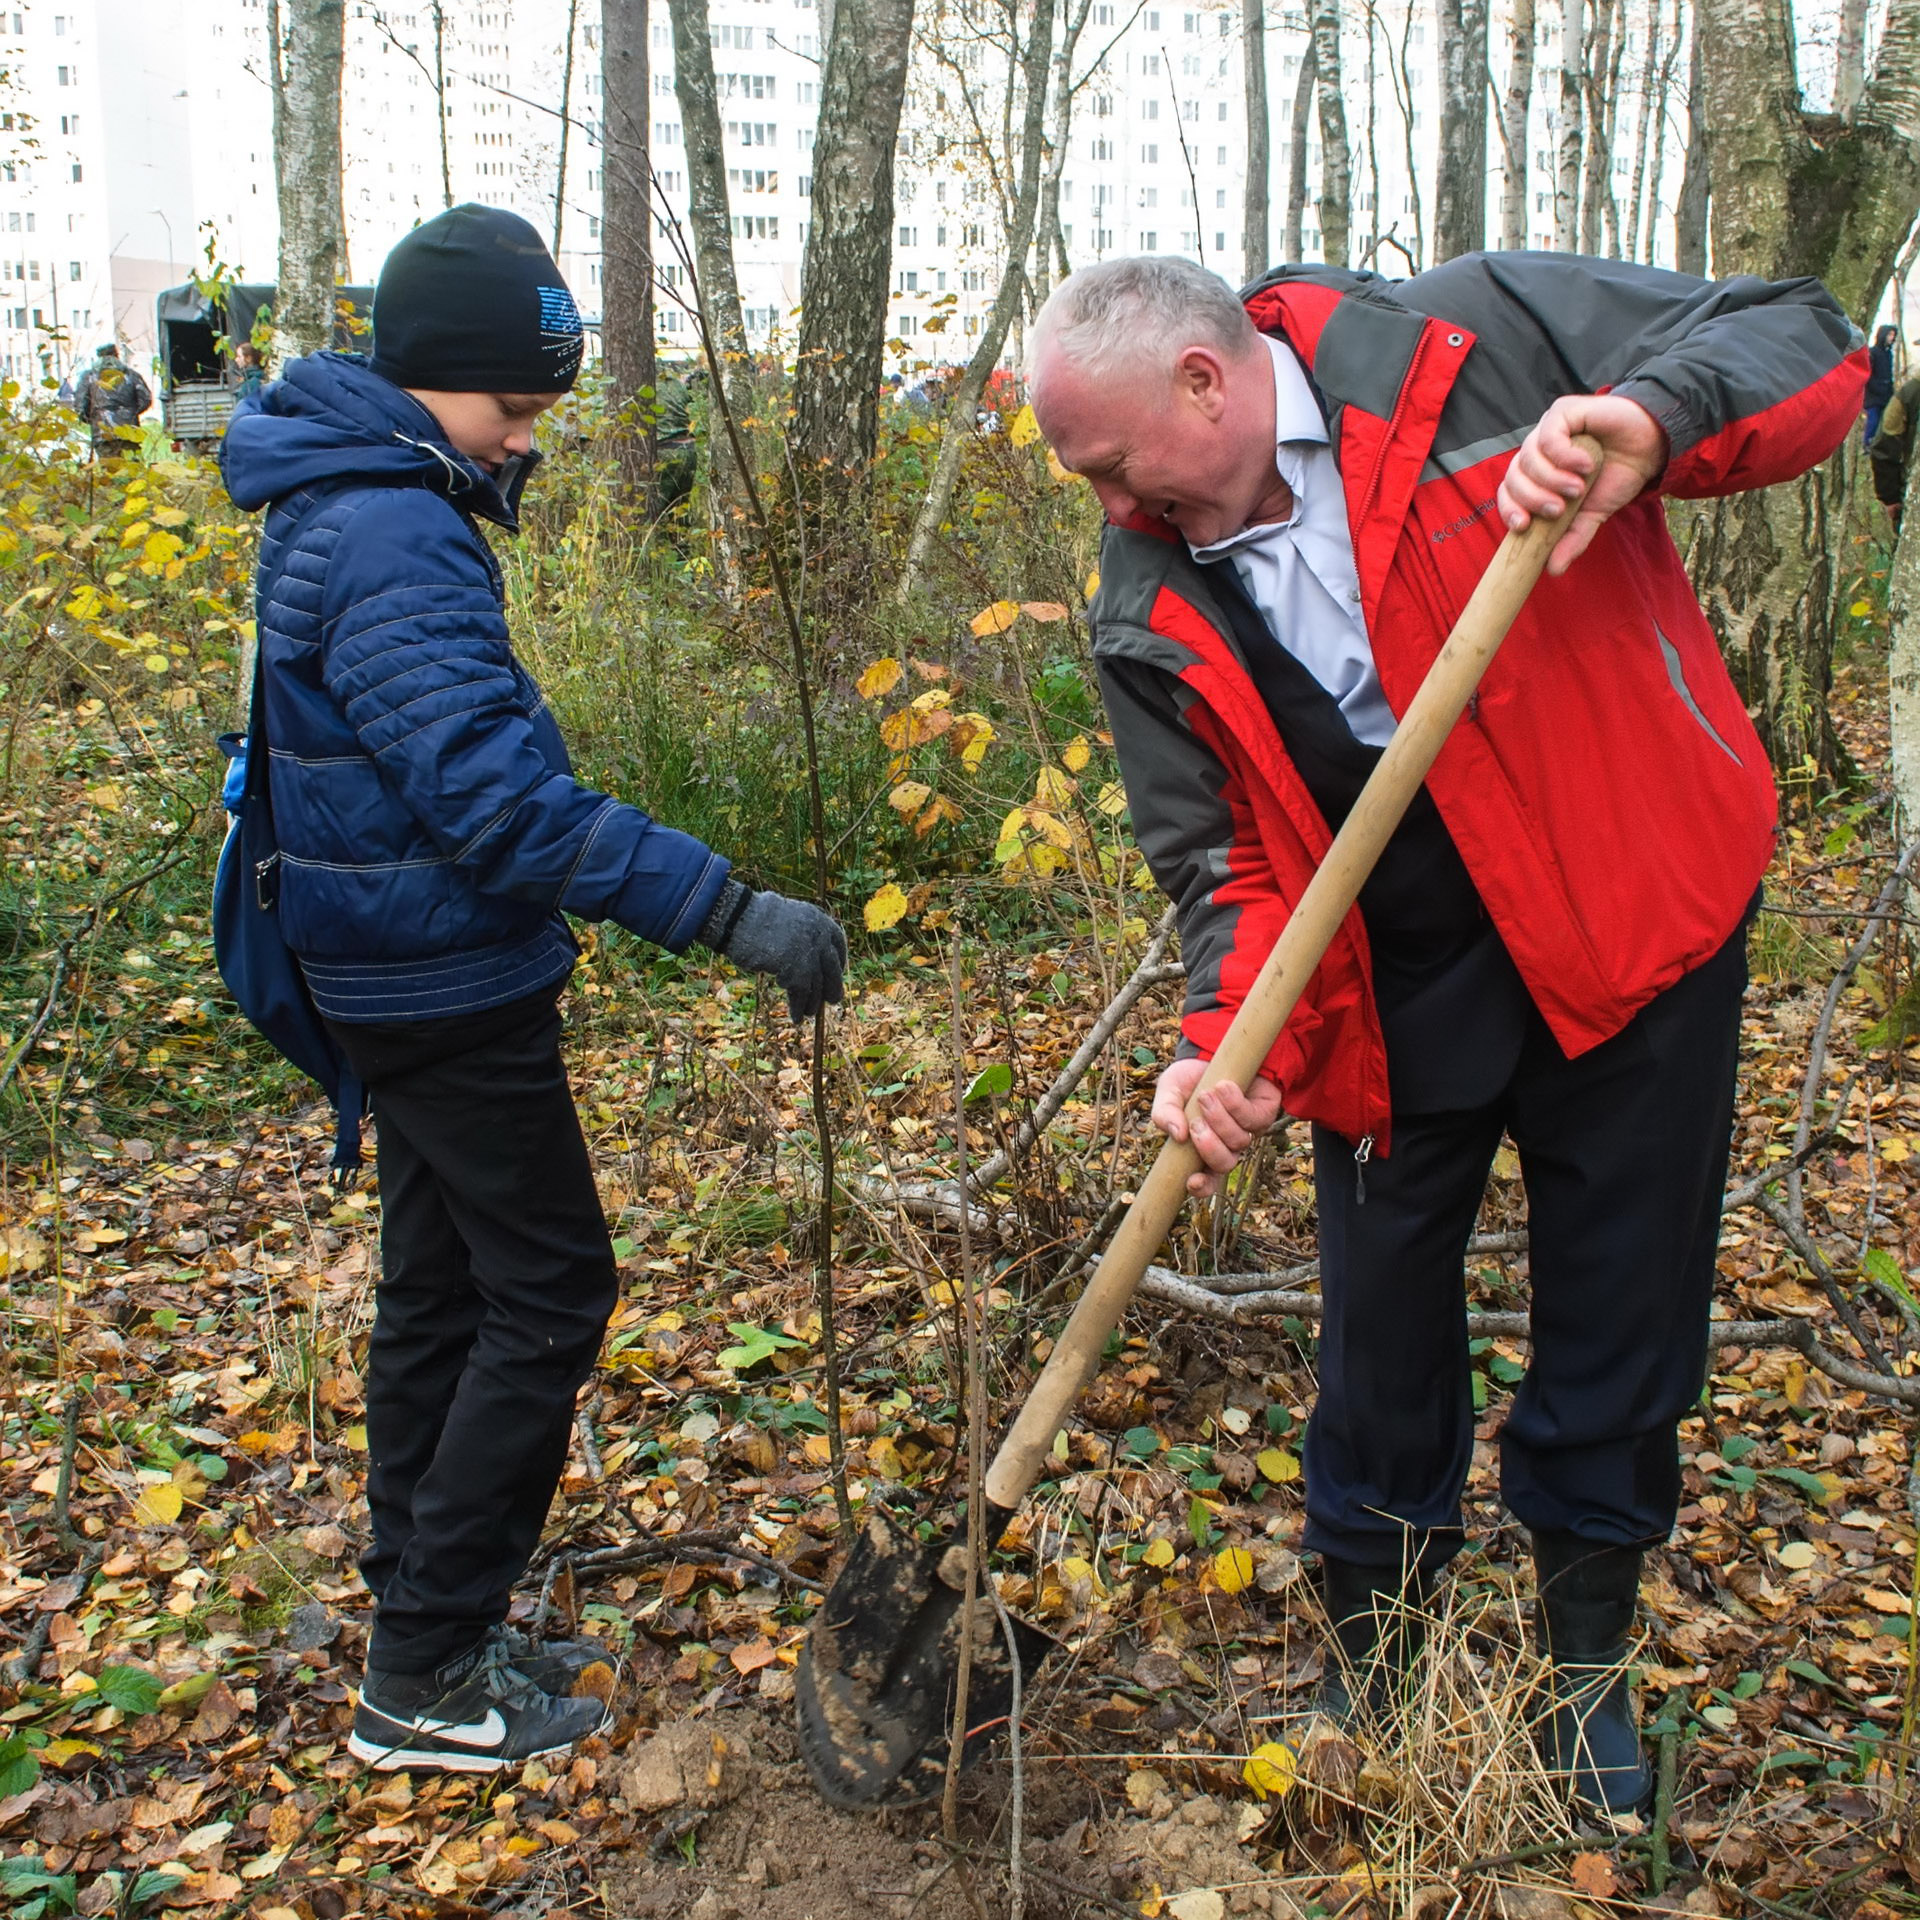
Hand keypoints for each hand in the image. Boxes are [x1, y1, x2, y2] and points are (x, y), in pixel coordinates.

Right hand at [716, 888, 847, 1019]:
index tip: (836, 974)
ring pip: (817, 985)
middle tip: (832, 1000)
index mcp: (819, 920)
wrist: (739, 917)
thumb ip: (803, 934)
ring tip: (809, 1013)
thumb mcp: (788, 919)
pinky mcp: (797, 970)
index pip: (838, 945)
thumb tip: (812, 957)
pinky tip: (796, 1017)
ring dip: (813, 1002)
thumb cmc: (755, 918)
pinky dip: (799, 1008)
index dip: (838, 962)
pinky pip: (802, 994)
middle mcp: (820, 937)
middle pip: (832, 969)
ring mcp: (810, 953)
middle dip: (832, 986)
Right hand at [1150, 1055, 1284, 1196]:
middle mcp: (1226, 1144)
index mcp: (1201, 1147)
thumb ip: (1164, 1112)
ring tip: (1206, 1095)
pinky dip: (1234, 1103)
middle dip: (1209, 1147)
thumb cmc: (1189, 1079)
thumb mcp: (1168, 1091)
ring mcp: (1246, 1131)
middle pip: (1224, 1165)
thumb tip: (1176, 1134)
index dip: (1202, 1187)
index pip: (1206, 1180)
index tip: (1192, 1180)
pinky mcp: (1263, 1113)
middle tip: (1195, 1123)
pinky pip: (1252, 1119)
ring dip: (1220, 1119)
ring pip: (1238, 1142)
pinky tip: (1224, 1086)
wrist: (1212, 1051)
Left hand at [1496, 393, 1668, 576]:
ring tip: (1577, 488)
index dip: (1509, 510)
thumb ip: (1572, 538)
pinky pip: (1550, 435)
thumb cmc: (1616, 476)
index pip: (1508, 493)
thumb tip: (1553, 571)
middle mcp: (1536, 451)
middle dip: (1533, 498)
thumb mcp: (1592, 515)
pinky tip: (1585, 465)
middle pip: (1513, 477)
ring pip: (1529, 458)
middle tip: (1558, 509)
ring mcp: (1547, 430)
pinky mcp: (1563, 412)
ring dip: (1551, 479)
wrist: (1650, 446)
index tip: (1523, 526)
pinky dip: (1564, 455)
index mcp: (1535, 475)